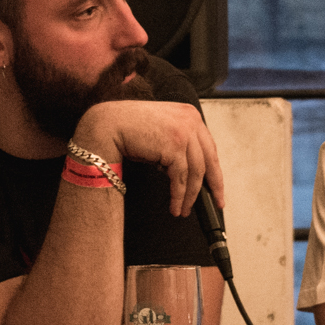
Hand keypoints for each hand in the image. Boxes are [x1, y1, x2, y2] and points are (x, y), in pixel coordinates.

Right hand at [74, 100, 224, 217]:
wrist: (107, 124)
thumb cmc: (129, 129)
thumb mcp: (162, 131)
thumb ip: (179, 143)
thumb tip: (189, 171)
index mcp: (190, 114)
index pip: (209, 147)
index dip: (214, 171)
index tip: (216, 187)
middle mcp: (191, 120)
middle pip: (209, 160)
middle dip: (213, 186)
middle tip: (216, 203)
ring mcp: (184, 132)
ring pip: (196, 173)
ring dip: (190, 196)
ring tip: (183, 209)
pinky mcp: (174, 146)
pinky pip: (181, 178)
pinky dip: (179, 196)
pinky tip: (175, 205)